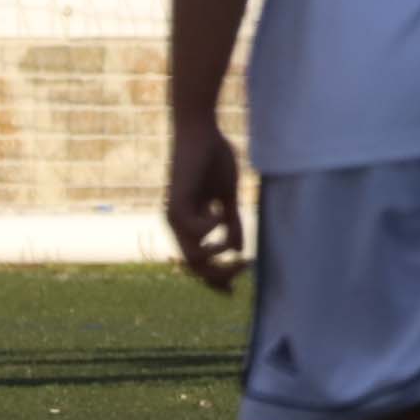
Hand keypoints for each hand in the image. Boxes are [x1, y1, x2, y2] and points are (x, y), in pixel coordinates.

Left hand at [165, 113, 248, 292]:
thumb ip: (231, 222)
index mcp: (188, 225)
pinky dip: (212, 229)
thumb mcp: (227, 196)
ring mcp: (174, 216)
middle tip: (245, 267)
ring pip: (192, 256)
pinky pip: (195, 231)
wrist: (200, 130)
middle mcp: (177, 225)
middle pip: (194, 267)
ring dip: (217, 255)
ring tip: (236, 246)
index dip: (216, 279)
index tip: (235, 290)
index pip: (198, 263)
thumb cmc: (212, 158)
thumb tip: (237, 249)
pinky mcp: (176, 204)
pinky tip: (221, 212)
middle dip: (220, 274)